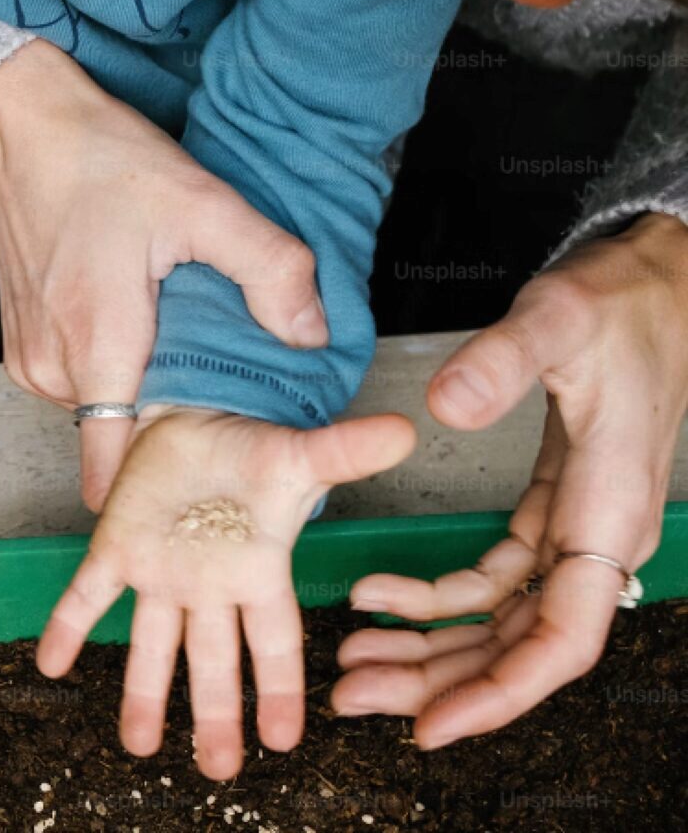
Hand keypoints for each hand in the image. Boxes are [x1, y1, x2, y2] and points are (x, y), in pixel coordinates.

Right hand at [0, 39, 327, 510]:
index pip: (113, 471)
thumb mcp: (202, 201)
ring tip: (173, 329)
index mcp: (97, 346)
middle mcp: (52, 368)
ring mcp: (29, 359)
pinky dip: (111, 364)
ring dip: (140, 386)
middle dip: (171, 419)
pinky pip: (78, 382)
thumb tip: (312, 334)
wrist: (22, 124)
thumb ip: (269, 267)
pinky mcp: (20, 345)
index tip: (209, 466)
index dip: (165, 479)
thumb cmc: (100, 160)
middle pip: (123, 437)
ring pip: (102, 410)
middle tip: (213, 365)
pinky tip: (134, 312)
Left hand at [36, 406, 415, 777]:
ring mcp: (160, 570)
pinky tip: (51, 663)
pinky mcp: (117, 546)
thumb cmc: (249, 448)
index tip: (285, 740)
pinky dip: (69, 627)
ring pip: (152, 642)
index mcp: (256, 572)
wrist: (194, 415)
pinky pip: (90, 594)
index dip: (279, 689)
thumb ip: (346, 453)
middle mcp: (208, 585)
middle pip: (213, 660)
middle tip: (218, 768)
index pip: (273, 642)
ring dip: (144, 693)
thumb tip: (407, 431)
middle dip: (214, 713)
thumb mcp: (297, 455)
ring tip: (137, 745)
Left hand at [332, 213, 687, 746]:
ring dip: (432, 646)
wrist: (655, 286)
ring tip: (356, 659)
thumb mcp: (557, 320)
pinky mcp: (552, 508)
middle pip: (518, 643)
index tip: (434, 723)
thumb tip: (443, 407)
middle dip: (439, 678)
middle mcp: (597, 538)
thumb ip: (501, 361)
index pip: (563, 636)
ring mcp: (575, 528)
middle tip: (355, 693)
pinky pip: (495, 577)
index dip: (501, 691)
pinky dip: (440, 595)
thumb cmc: (619, 308)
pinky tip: (385, 594)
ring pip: (502, 619)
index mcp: (608, 514)